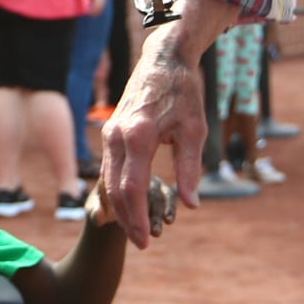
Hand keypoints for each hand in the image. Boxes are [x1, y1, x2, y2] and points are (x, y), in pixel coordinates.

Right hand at [100, 0, 232, 248]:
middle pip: (115, 189)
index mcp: (139, 135)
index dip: (138, 218)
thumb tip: (191, 205)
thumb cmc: (183, 93)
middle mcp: (117, 135)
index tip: (145, 241)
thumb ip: (190, 168)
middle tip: (142, 244)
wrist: (163, 59)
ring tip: (135, 230)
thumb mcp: (195, 129)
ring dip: (119, 208)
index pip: (133, 188)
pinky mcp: (110, 132)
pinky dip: (115, 191)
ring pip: (108, 180)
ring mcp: (110, 133)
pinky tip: (126, 205)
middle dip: (127, 220)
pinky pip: (108, 168)